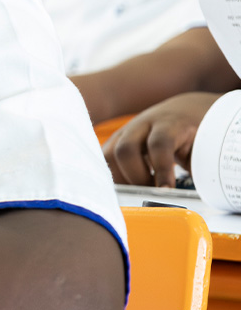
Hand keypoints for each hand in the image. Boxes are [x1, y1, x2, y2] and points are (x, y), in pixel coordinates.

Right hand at [103, 92, 220, 186]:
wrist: (182, 111)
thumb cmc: (195, 134)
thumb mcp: (203, 147)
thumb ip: (196, 168)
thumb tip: (188, 199)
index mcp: (170, 123)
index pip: (159, 144)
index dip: (161, 169)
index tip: (166, 191)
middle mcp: (142, 124)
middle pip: (125, 149)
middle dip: (136, 178)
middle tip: (151, 193)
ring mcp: (125, 131)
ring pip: (109, 156)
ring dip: (121, 179)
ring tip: (140, 191)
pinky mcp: (115, 140)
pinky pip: (105, 159)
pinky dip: (113, 176)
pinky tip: (128, 185)